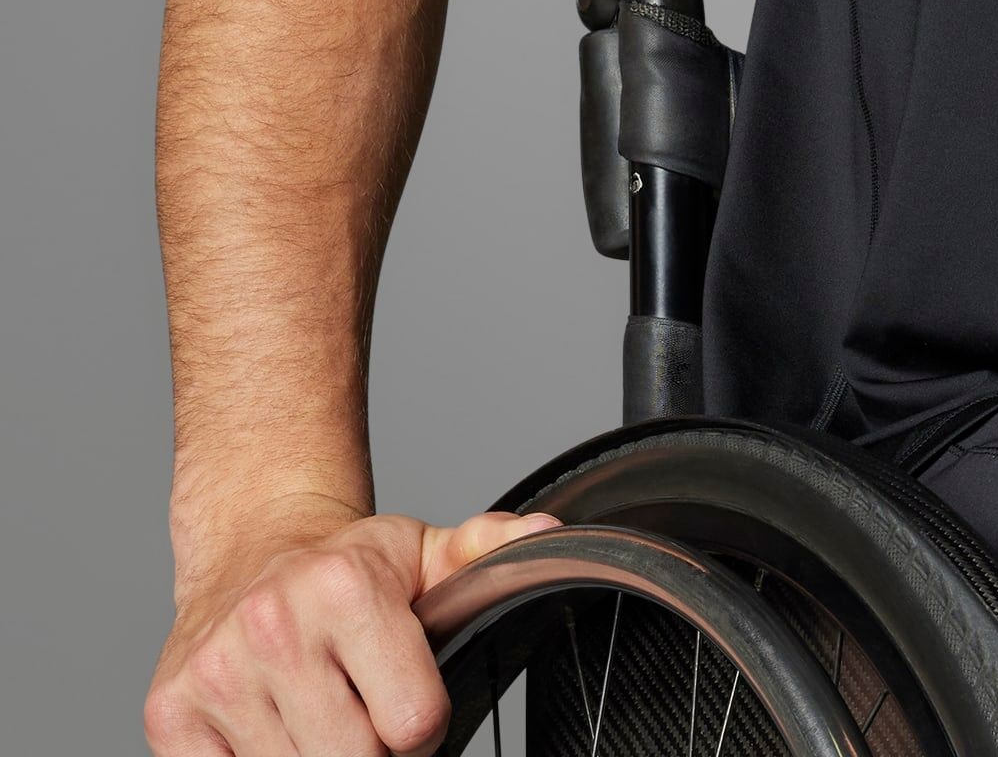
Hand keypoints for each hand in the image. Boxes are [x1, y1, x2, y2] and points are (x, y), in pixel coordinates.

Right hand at [146, 494, 558, 755]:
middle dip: (373, 751)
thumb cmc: (347, 564)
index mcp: (347, 589)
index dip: (423, 725)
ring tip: (322, 718)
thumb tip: (552, 536)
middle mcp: (275, 627)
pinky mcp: (170, 718)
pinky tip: (276, 734)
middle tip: (364, 716)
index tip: (411, 704)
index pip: (414, 720)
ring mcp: (217, 675)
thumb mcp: (423, 552)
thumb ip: (489, 553)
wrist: (252, 546)